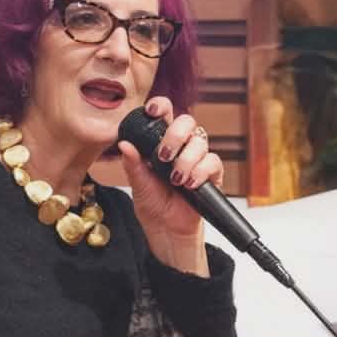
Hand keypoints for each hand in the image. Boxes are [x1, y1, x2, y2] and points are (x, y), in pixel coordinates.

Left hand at [117, 97, 223, 272]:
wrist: (168, 231)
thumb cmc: (153, 206)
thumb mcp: (138, 185)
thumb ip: (133, 165)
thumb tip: (124, 145)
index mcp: (162, 142)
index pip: (165, 114)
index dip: (161, 106)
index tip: (152, 111)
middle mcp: (182, 146)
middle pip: (187, 121)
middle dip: (175, 135)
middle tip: (164, 156)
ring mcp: (197, 159)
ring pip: (200, 142)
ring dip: (186, 160)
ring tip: (175, 179)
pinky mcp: (211, 175)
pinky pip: (212, 162)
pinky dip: (200, 172)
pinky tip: (189, 184)